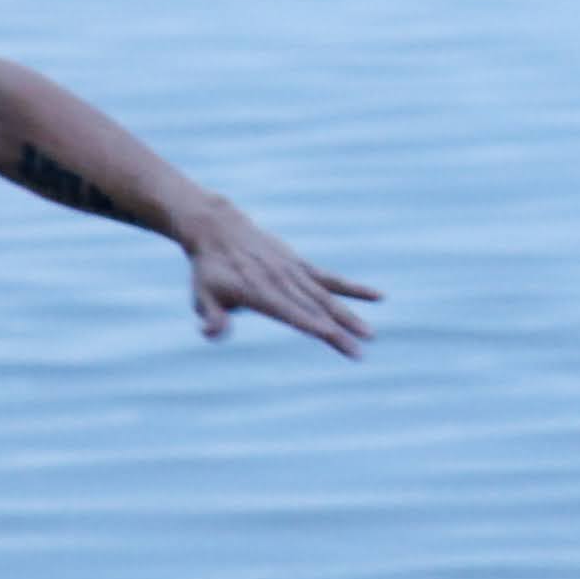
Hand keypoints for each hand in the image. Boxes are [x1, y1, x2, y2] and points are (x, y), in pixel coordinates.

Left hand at [178, 203, 379, 356]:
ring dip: (350, 316)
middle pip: (316, 310)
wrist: (218, 228)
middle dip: (338, 331)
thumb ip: (212, 317)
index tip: (332, 336)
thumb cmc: (208, 268)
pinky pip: (331, 279)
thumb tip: (212, 332)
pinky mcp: (300, 265)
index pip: (291, 312)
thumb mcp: (201, 295)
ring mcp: (294, 272)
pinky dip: (353, 289)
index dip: (312, 324)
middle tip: (360, 350)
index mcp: (259, 292)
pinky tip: (378, 297)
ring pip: (328, 297)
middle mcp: (282, 281)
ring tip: (371, 334)